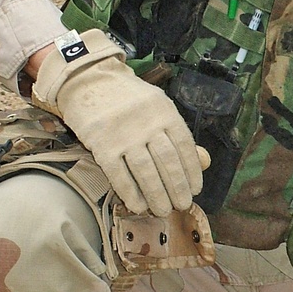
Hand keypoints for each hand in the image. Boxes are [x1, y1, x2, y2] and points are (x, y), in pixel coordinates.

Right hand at [32, 29, 207, 215]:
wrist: (88, 80)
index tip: (196, 190)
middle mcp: (146, 123)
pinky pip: (119, 174)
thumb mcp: (158, 106)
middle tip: (182, 205)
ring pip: (145, 171)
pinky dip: (130, 193)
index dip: (192, 171)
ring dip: (157, 195)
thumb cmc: (128, 99)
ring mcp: (123, 135)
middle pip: (167, 162)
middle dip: (177, 188)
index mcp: (164, 111)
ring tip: (163, 211)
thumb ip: (178, 133)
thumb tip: (204, 162)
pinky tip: (138, 206)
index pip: (184, 146)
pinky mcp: (102, 145)